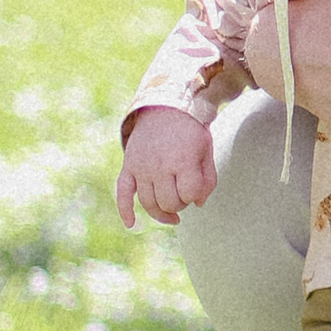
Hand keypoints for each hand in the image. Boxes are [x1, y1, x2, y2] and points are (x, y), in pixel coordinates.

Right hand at [117, 108, 216, 225]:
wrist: (167, 106)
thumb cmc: (191, 131)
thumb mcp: (207, 150)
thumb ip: (208, 179)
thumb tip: (198, 204)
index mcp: (182, 160)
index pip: (189, 195)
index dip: (195, 196)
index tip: (197, 187)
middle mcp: (159, 166)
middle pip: (169, 203)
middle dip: (180, 204)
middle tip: (184, 194)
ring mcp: (141, 167)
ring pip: (149, 203)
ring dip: (161, 212)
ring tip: (172, 213)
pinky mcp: (128, 166)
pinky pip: (122, 193)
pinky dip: (125, 211)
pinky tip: (131, 224)